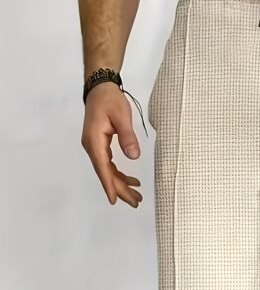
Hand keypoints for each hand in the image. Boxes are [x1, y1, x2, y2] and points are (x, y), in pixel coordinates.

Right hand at [81, 82, 142, 206]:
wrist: (99, 88)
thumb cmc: (110, 100)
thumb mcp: (121, 116)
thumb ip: (127, 136)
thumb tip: (134, 156)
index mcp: (94, 141)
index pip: (102, 168)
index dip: (109, 185)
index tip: (114, 200)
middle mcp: (92, 147)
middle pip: (106, 173)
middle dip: (121, 189)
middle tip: (136, 202)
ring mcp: (95, 147)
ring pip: (108, 171)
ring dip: (121, 183)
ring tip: (137, 195)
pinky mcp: (100, 145)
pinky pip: (109, 164)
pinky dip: (120, 174)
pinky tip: (132, 180)